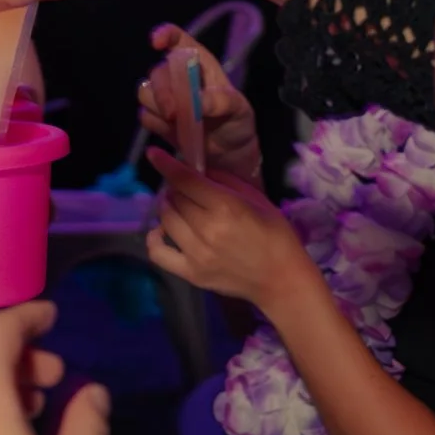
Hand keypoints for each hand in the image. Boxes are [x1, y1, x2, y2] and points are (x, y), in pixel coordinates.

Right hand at [139, 27, 261, 188]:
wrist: (230, 154)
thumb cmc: (237, 122)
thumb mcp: (239, 110)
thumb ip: (221, 101)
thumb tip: (197, 101)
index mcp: (199, 63)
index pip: (178, 39)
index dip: (165, 35)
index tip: (156, 43)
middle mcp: (178, 76)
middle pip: (157, 73)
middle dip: (162, 92)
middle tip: (174, 114)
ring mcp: (166, 98)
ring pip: (145, 93)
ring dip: (158, 108)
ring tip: (178, 122)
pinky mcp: (158, 118)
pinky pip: (145, 116)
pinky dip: (156, 125)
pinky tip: (174, 131)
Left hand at [146, 149, 313, 310]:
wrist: (281, 279)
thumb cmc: (276, 235)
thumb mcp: (258, 200)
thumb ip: (226, 182)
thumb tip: (199, 171)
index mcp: (226, 206)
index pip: (185, 180)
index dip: (166, 164)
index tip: (154, 154)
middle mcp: (206, 229)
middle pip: (174, 199)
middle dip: (177, 189)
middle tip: (187, 190)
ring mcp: (196, 253)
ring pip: (165, 220)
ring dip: (169, 208)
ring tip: (180, 208)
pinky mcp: (191, 274)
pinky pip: (158, 253)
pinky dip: (155, 239)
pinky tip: (163, 232)